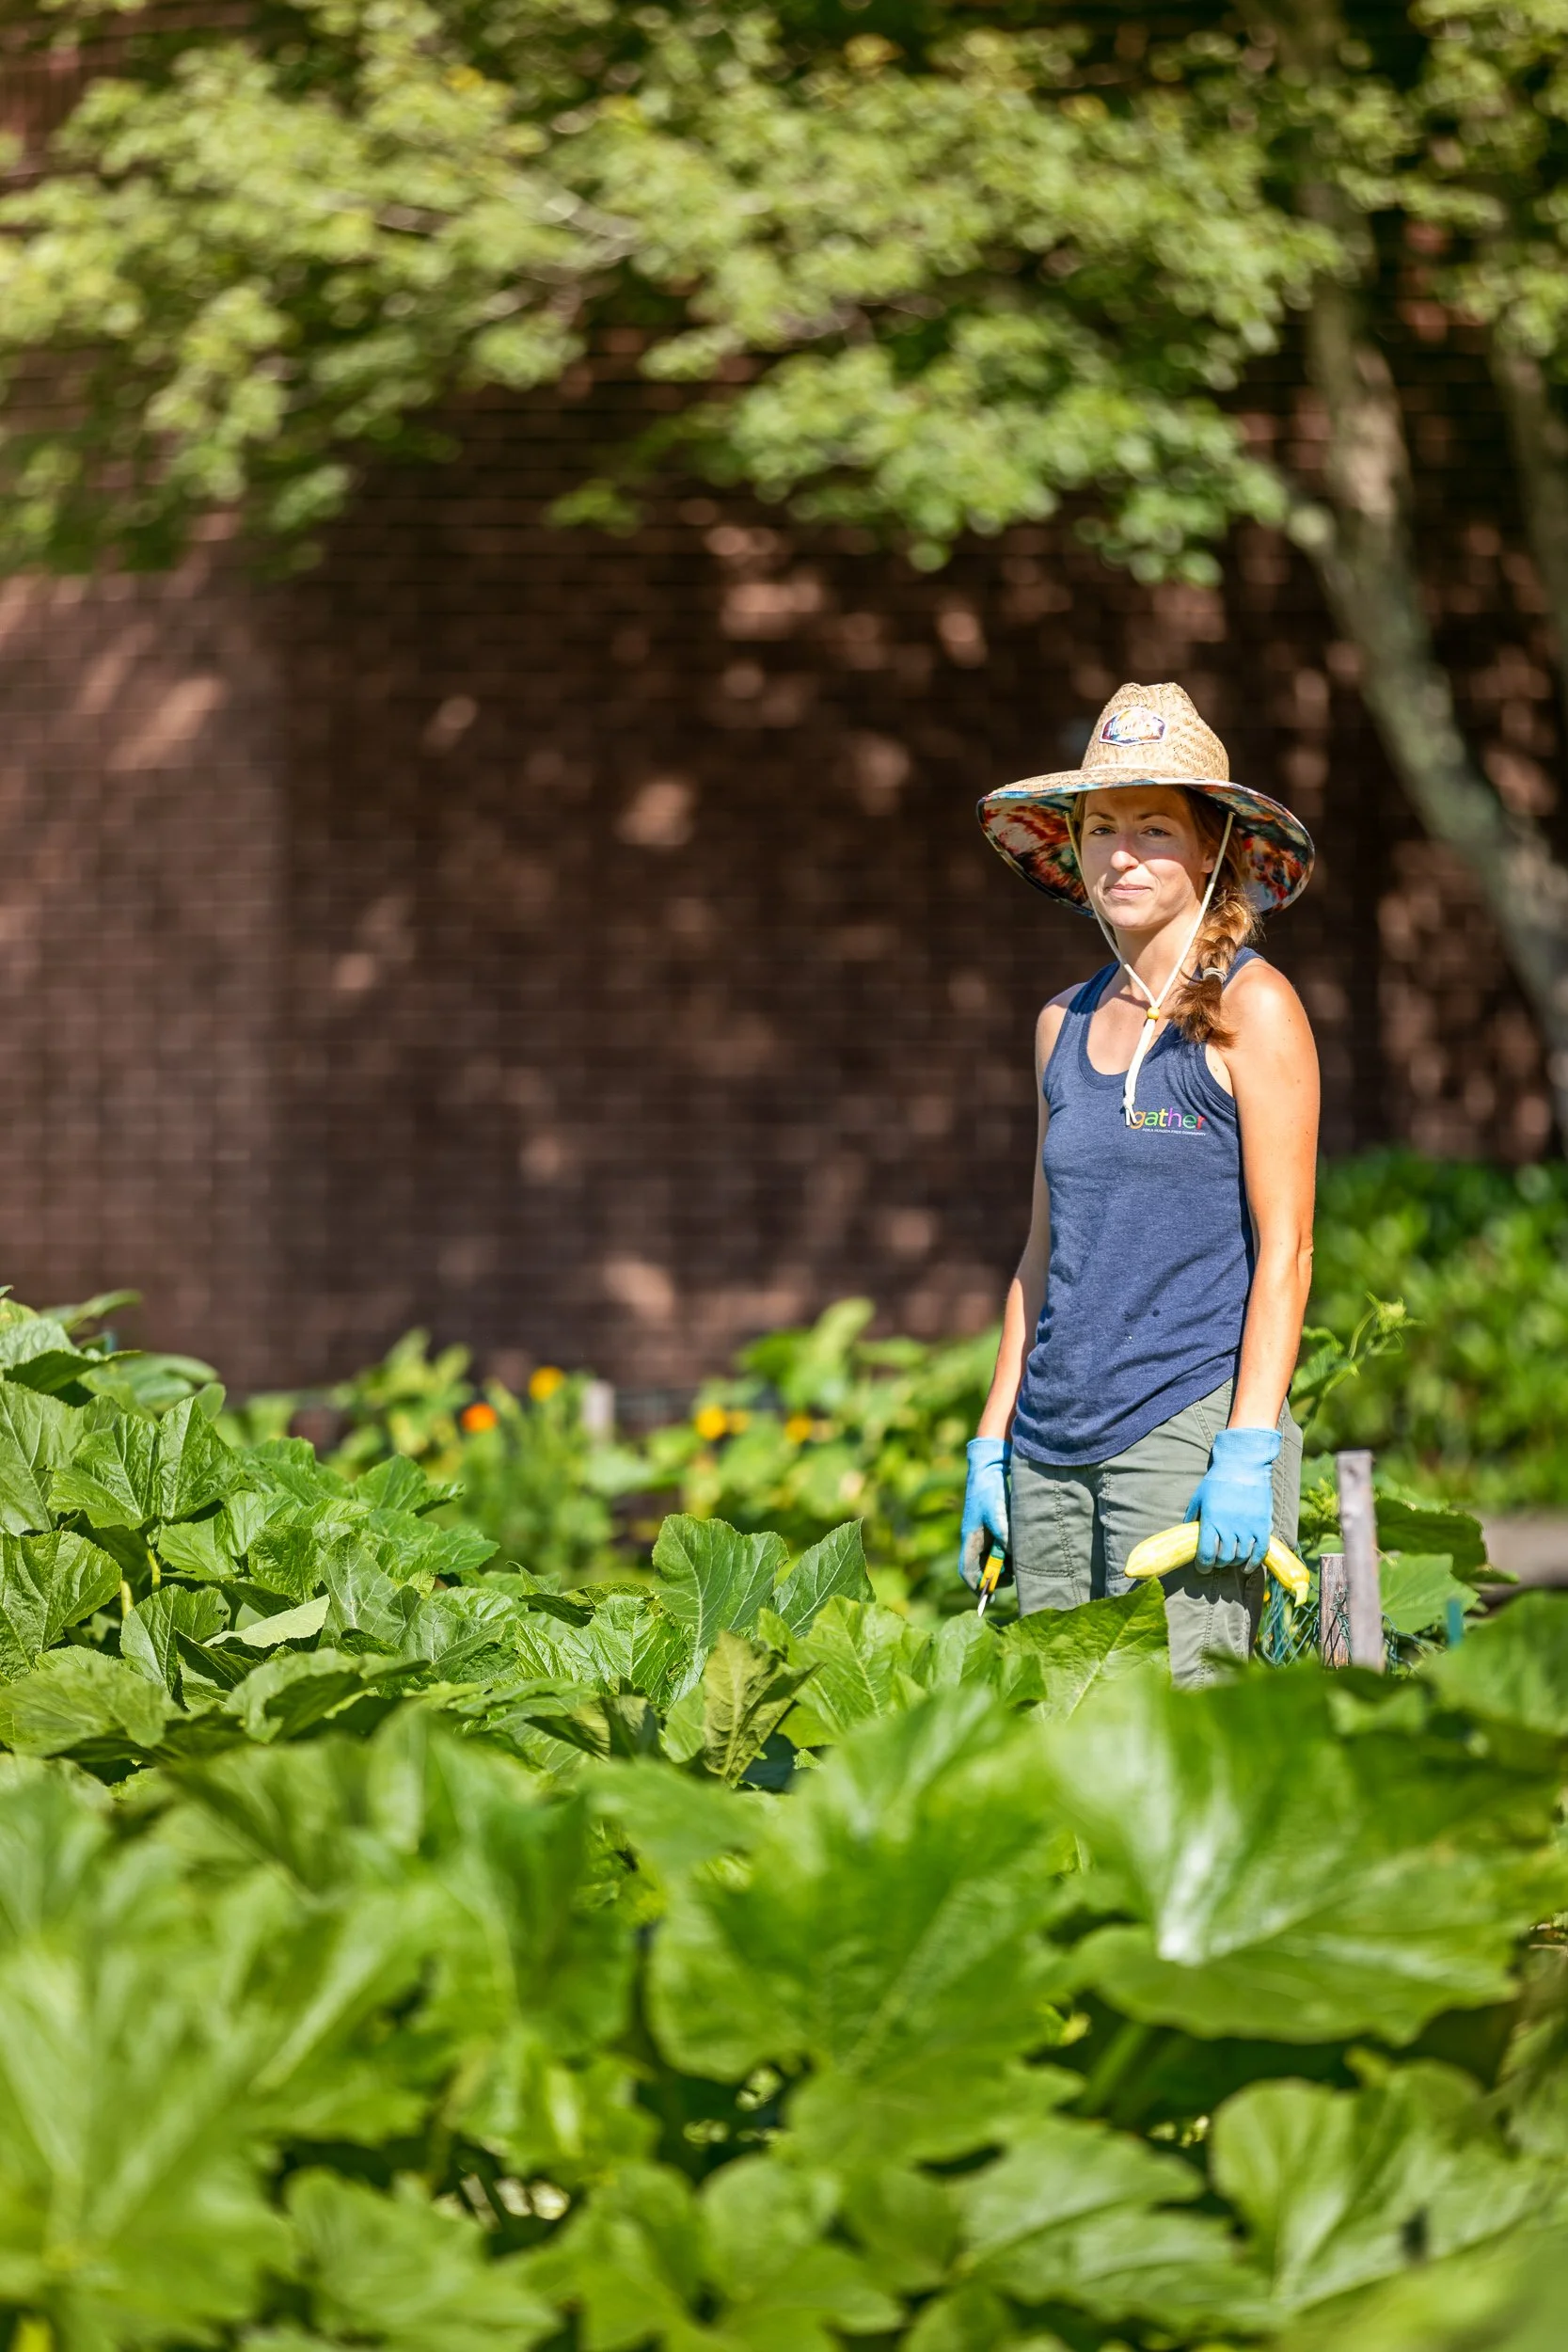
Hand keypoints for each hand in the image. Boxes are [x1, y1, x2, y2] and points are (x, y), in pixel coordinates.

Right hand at [959, 1437, 1010, 1589]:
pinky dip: (1008, 1554)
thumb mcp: (997, 1513)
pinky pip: (998, 1548)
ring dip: (1003, 1567)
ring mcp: (984, 1533)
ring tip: (1019, 1566)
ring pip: (991, 1559)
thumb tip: (1012, 1556)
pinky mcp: (993, 1526)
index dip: (977, 1586)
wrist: (989, 1467)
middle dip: (994, 1579)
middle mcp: (975, 1539)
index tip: (990, 1596)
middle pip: (980, 1568)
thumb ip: (1004, 1535)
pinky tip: (1020, 1551)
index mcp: (970, 1539)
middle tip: (1012, 1581)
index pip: (968, 1571)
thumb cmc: (989, 1490)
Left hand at [1184, 1426, 1279, 1568]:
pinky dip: (1253, 1562)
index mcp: (1211, 1520)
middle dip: (1218, 1564)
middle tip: (1216, 1561)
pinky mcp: (1262, 1525)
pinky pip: (1260, 1551)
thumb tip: (1187, 1535)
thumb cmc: (1217, 1481)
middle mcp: (1230, 1526)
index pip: (1206, 1554)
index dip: (1203, 1565)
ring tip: (1230, 1559)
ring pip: (1241, 1556)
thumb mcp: (1198, 1498)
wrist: (1243, 1465)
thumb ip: (1192, 1517)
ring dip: (1234, 1562)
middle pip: (1224, 1558)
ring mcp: (1248, 1526)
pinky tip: (1246, 1566)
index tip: (1202, 1567)